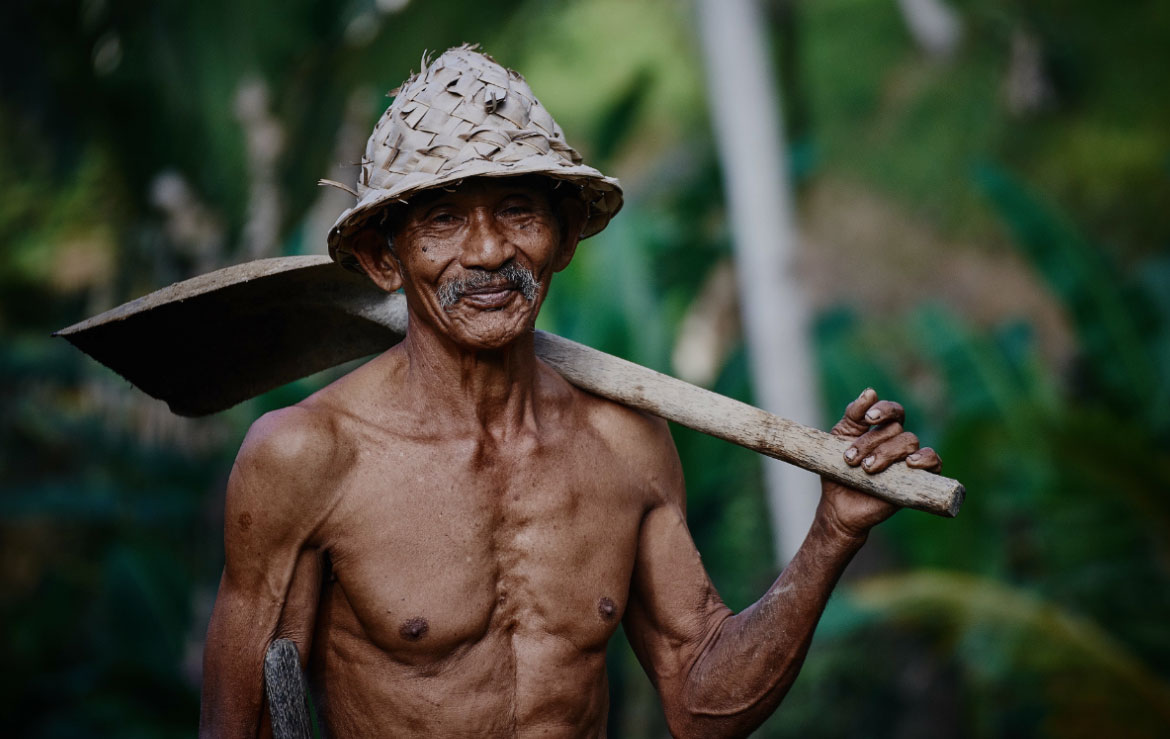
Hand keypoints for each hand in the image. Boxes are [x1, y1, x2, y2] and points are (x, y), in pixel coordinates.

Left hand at [819, 388, 941, 538]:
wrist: (838, 505)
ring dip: (887, 453)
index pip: (892, 410)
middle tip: (850, 459)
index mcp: (880, 429)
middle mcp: (897, 442)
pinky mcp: (918, 479)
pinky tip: (909, 463)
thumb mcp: (839, 438)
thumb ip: (853, 415)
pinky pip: (934, 461)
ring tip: (867, 469)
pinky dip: (925, 459)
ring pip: (909, 442)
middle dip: (870, 442)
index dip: (884, 409)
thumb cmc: (838, 470)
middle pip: (895, 429)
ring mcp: (908, 460)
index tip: (868, 418)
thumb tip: (870, 392)